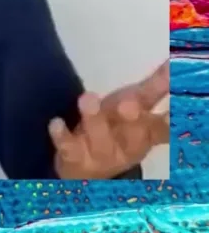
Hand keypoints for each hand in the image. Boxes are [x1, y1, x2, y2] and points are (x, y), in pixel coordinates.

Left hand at [49, 60, 169, 178]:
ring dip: (94, 120)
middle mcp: (125, 146)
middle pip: (133, 136)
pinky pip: (68, 148)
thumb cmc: (115, 129)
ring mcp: (99, 155)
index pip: (161, 128)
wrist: (85, 169)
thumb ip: (156, 86)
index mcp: (144, 134)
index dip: (170, 122)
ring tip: (87, 98)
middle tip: (129, 103)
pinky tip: (56, 122)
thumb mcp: (136, 105)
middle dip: (132, 120)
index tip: (175, 113)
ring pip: (100, 140)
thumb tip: (177, 63)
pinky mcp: (74, 158)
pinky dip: (62, 136)